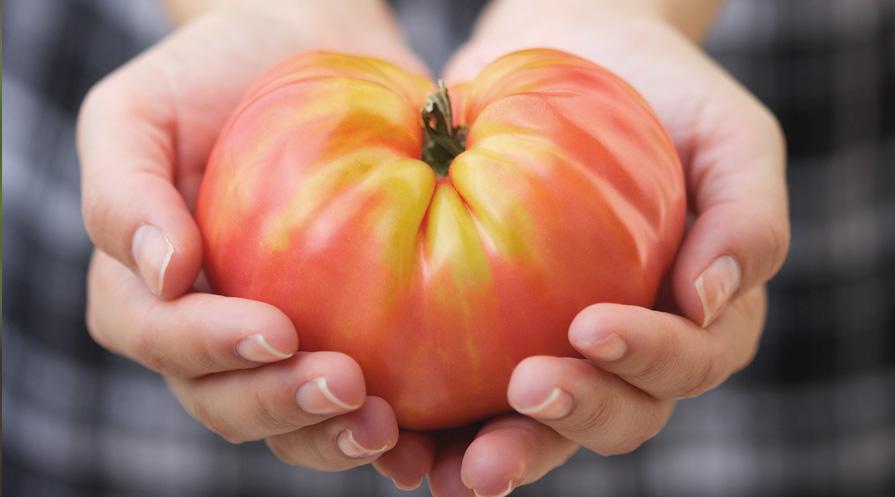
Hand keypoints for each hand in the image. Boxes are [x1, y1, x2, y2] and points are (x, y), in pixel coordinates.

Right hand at [78, 0, 425, 469]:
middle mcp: (211, 331)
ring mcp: (280, 341)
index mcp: (148, 290)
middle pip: (225, 400)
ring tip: (385, 426)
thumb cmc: (208, 77)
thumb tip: (159, 273)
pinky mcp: (346, 334)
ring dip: (331, 436)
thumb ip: (122, 190)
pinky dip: (386, 425)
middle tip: (345, 386)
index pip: (159, 337)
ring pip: (289, 422)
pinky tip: (423, 430)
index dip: (210, 347)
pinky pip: (355, 398)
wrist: (299, 52)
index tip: (277, 327)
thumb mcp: (139, 113)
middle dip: (280, 406)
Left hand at [375, 1, 789, 493]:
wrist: (579, 58)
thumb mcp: (730, 137)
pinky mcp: (494, 338)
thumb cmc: (667, 96)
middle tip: (525, 392)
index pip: (686, 362)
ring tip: (454, 466)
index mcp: (696, 320)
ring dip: (505, 451)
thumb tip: (710, 298)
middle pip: (617, 415)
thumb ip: (747, 216)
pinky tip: (403, 437)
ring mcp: (561, 350)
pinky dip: (441, 427)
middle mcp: (630, 352)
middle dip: (573, 418)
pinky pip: (472, 396)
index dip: (647, 358)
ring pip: (542, 427)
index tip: (591, 326)